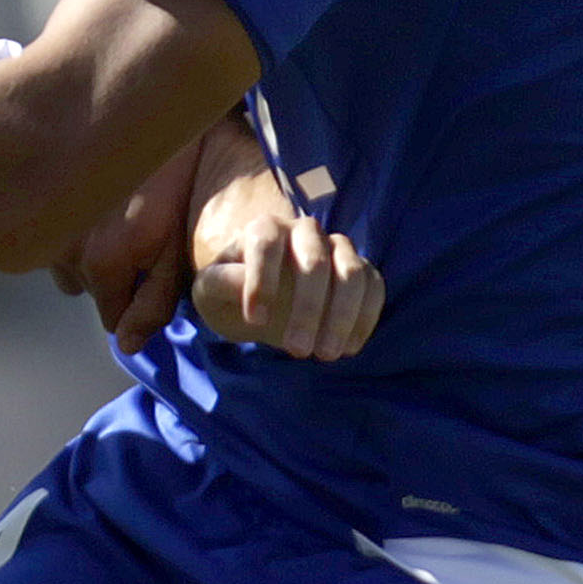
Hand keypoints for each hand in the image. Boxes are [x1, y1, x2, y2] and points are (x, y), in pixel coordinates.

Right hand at [48, 167, 196, 355]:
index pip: (111, 318)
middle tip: (137, 235)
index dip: (136, 301)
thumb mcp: (174, 248)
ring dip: (86, 253)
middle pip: (87, 291)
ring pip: (66, 266)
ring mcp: (47, 226)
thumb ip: (155, 303)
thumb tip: (128, 346)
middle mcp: (64, 250)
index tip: (152, 270)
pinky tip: (92, 201)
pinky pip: (51, 236)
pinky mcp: (35, 201)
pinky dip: (69, 226)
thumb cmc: (173, 182)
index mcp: (100, 265)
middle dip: (110, 277)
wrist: (147, 111)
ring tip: (115, 216)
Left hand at [192, 187, 385, 359]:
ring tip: (327, 354)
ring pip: (351, 273)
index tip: (254, 321)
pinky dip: (365, 317)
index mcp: (265, 229)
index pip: (266, 244)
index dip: (261, 280)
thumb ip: (218, 282)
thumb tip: (241, 282)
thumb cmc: (229, 294)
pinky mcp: (360, 271)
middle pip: (314, 261)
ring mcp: (337, 248)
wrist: (258, 304)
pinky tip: (349, 348)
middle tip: (297, 351)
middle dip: (308, 308)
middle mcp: (305, 231)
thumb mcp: (209, 292)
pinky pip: (373, 287)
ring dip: (342, 316)